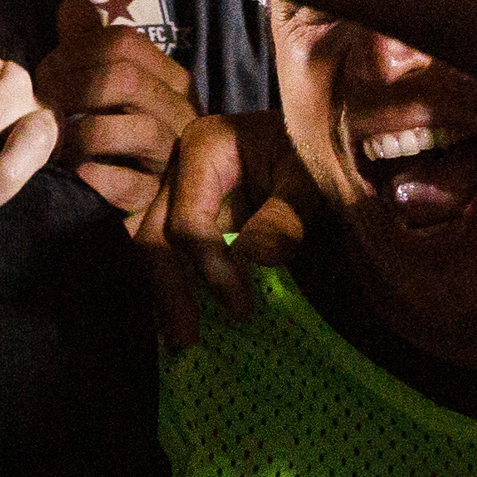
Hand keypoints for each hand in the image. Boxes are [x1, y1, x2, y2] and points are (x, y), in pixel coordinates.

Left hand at [35, 0, 198, 222]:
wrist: (149, 205)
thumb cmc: (119, 134)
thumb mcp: (108, 84)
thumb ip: (90, 43)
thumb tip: (72, 3)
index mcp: (168, 77)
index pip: (121, 42)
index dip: (72, 52)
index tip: (44, 73)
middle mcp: (179, 112)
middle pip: (124, 80)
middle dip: (71, 88)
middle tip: (42, 105)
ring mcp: (172, 157)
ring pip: (132, 130)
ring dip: (79, 133)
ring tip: (54, 140)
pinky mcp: (155, 199)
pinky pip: (128, 184)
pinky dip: (95, 176)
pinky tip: (74, 171)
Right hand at [132, 108, 310, 348]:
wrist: (322, 136)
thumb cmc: (318, 150)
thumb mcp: (311, 176)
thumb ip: (287, 213)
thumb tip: (256, 255)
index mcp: (202, 148)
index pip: (188, 220)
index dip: (209, 267)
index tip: (241, 309)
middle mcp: (179, 169)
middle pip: (154, 234)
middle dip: (168, 290)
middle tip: (186, 340)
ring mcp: (180, 191)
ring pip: (156, 246)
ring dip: (168, 293)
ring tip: (182, 339)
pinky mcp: (191, 212)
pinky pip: (176, 252)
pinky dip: (183, 284)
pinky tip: (191, 317)